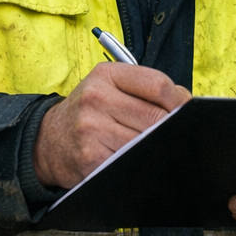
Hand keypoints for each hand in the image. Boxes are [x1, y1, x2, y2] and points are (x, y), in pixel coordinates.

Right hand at [34, 62, 189, 188]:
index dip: (180, 100)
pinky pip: (130, 161)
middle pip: (155, 116)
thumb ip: (145, 89)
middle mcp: (96, 98)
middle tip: (177, 132)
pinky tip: (139, 158)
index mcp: (106, 75)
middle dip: (172, 126)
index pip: (157, 84)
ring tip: (157, 145)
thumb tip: (185, 102)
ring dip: (158, 146)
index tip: (188, 109)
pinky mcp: (90, 158)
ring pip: (145, 141)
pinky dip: (141, 161)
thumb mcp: (110, 86)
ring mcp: (92, 129)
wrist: (48, 140)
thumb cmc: (89, 111)